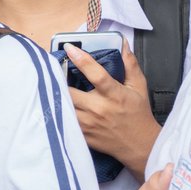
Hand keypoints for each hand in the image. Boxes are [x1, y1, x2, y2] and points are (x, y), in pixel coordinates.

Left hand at [65, 41, 160, 176]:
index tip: (70, 47)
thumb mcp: (138, 87)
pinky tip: (55, 102)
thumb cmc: (138, 114)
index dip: (81, 59)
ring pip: (63, 106)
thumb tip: (122, 43)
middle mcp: (99, 109)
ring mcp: (88, 123)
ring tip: (50, 84)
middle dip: (59, 79)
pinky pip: (63, 120)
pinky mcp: (82, 134)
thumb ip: (129, 64)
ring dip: (56, 95)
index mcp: (114, 95)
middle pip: (69, 91)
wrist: (140, 145)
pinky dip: (58, 110)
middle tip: (53, 69)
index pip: (96, 74)